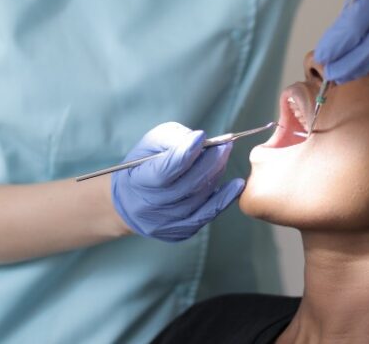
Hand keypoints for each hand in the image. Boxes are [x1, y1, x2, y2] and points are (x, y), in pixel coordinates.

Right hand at [111, 122, 244, 241]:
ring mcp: (166, 223)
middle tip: (225, 144)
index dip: (185, 154)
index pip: (164, 171)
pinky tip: (236, 185)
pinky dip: (224, 199)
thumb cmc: (144, 164)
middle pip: (187, 185)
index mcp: (139, 182)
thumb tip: (201, 140)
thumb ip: (174, 139)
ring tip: (224, 156)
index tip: (201, 136)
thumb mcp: (151, 145)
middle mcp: (150, 207)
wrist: (131, 201)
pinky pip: (206, 215)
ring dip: (216, 174)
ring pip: (200, 198)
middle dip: (210, 161)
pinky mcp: (180, 232)